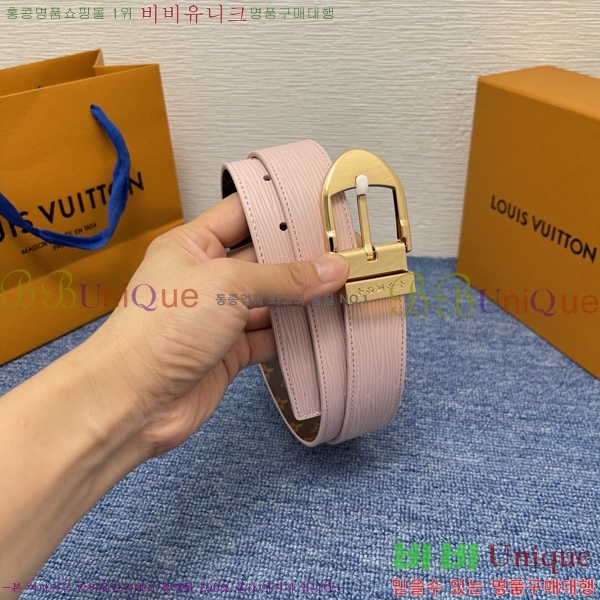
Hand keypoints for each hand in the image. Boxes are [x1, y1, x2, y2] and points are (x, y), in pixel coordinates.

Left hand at [90, 192, 348, 458]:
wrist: (133, 400)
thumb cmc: (161, 330)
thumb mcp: (228, 286)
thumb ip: (284, 278)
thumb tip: (332, 269)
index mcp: (192, 246)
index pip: (240, 215)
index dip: (277, 209)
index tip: (316, 206)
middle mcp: (206, 279)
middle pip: (261, 260)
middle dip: (299, 257)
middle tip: (341, 249)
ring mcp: (218, 318)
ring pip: (270, 301)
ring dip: (302, 298)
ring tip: (343, 285)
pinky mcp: (229, 352)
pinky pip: (269, 337)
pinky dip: (294, 334)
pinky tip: (322, 326)